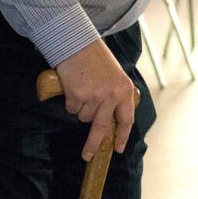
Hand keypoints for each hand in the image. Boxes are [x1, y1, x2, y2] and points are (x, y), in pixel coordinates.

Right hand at [56, 40, 137, 160]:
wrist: (77, 43)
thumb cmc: (96, 58)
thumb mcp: (115, 76)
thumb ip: (116, 96)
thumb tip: (111, 120)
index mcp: (125, 91)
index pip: (126, 120)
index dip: (122, 136)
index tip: (118, 148)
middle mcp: (111, 96)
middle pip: (102, 128)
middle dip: (93, 144)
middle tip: (87, 156)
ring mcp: (94, 97)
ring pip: (84, 117)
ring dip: (81, 108)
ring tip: (82, 88)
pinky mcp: (77, 96)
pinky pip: (72, 108)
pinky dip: (71, 101)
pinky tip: (74, 87)